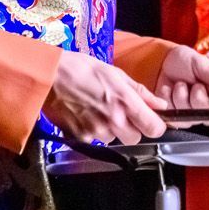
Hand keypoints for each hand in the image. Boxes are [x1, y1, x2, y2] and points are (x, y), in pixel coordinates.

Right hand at [43, 50, 168, 145]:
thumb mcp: (116, 73)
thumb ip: (140, 92)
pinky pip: (94, 141)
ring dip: (110, 130)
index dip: (155, 125)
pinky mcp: (80, 137)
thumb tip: (160, 104)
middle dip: (132, 128)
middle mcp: (113, 119)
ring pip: (114, 140)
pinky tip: (85, 115)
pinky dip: (92, 131)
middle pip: (135, 138)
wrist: (48, 75)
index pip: (154, 128)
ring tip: (98, 110)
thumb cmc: (81, 69)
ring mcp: (95, 131)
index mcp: (125, 101)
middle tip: (121, 113)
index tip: (151, 121)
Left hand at [154, 44, 208, 111]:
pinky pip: (172, 114)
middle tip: (196, 85)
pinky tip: (168, 89)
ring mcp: (189, 115)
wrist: (163, 61)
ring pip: (189, 116)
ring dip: (182, 96)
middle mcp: (206, 109)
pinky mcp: (173, 117)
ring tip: (180, 83)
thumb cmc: (187, 62)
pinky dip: (168, 98)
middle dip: (200, 98)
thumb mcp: (203, 65)